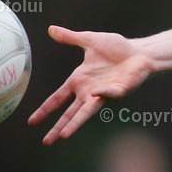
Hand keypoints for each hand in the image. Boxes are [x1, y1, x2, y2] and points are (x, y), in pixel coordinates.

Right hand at [28, 26, 152, 144]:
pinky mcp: (119, 91)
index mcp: (79, 80)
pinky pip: (109, 94)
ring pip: (86, 112)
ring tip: (63, 136)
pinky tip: (94, 94)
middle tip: (46, 142)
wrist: (139, 52)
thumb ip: (70, 37)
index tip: (32, 121)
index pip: (58, 98)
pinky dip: (103, 94)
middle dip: (58, 127)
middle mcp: (88, 91)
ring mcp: (103, 93)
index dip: (45, 109)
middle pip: (70, 113)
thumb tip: (51, 29)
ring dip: (75, 123)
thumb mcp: (89, 40)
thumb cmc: (116, 49)